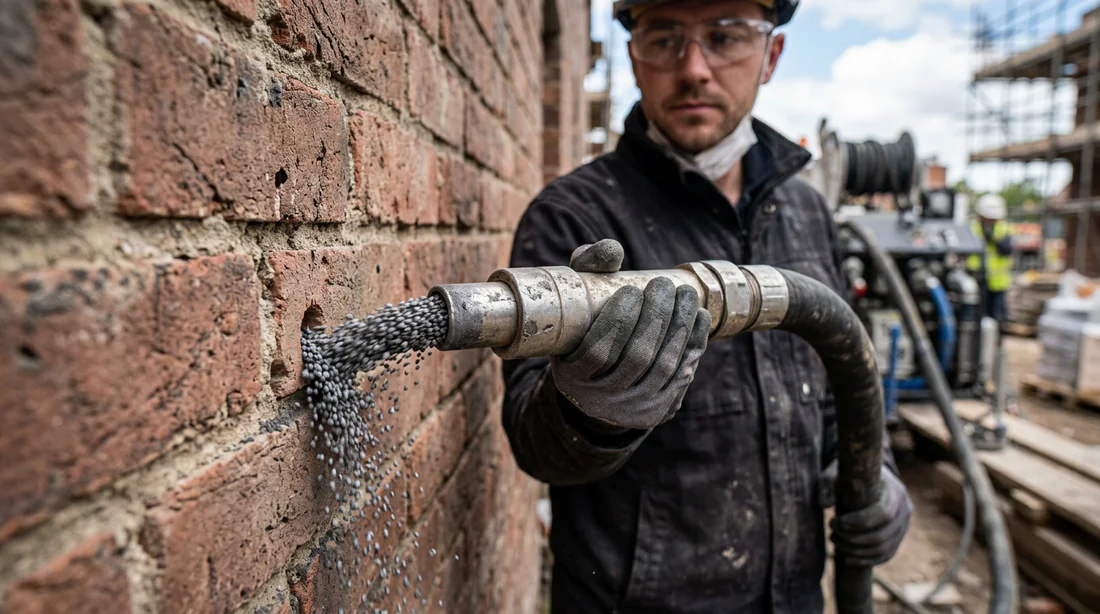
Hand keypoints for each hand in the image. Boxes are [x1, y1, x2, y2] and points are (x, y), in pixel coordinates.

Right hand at [551, 240, 710, 430]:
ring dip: (680, 326)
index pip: (599, 351)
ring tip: (684, 294)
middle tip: (662, 285)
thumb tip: (613, 249)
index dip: (620, 319)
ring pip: (663, 367)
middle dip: (656, 316)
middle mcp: (601, 401)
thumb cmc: (584, 331)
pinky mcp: (660, 411)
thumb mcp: (575, 303)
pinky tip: (698, 317)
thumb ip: (587, 270)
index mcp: (572, 379)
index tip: (632, 289)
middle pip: (637, 357)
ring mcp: (633, 410)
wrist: (599, 389)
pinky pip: (682, 375)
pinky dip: (694, 343)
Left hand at [829, 466, 912, 566]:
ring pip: (884, 549)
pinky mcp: (898, 537)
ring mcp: (904, 526)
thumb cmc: (852, 474)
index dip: (858, 523)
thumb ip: (829, 484)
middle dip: (853, 539)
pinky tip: (847, 558)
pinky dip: (867, 560)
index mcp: (895, 491)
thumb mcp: (838, 472)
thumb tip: (824, 504)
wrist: (871, 475)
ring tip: (835, 541)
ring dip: (856, 551)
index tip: (835, 522)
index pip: (883, 514)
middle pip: (882, 536)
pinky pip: (886, 555)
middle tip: (831, 533)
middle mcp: (905, 510)